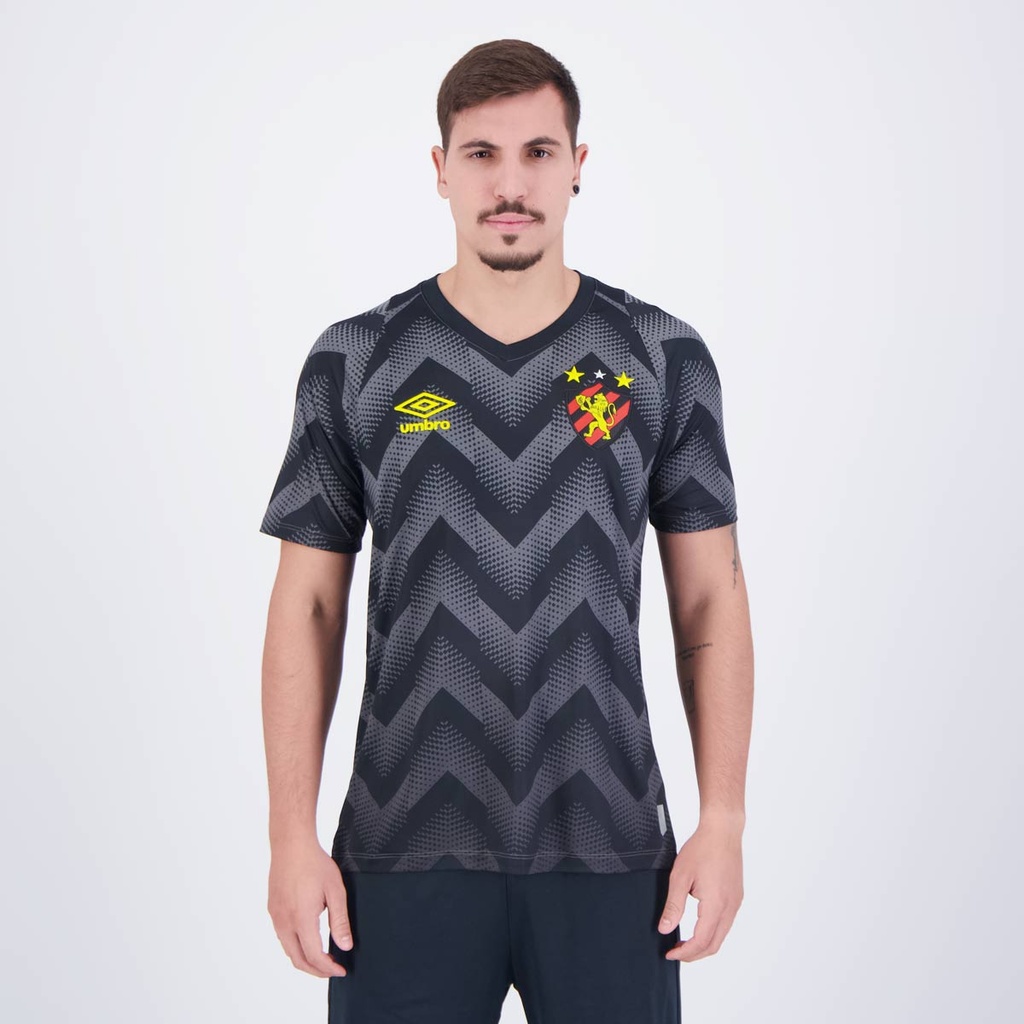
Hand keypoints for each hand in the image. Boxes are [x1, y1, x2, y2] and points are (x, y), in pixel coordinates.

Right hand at [267, 837, 353, 976]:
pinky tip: (308, 940)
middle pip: (298, 959)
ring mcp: (276, 916)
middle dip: (316, 970)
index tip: (341, 970)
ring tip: (323, 958)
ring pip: (288, 950)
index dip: (328, 968)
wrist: (291, 844)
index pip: (314, 956)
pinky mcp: (273, 909)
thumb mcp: (335, 891)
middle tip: (332, 969)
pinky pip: (282, 937)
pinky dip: (295, 946)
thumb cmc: (315, 863)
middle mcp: (284, 922)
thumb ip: (339, 920)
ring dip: (305, 959)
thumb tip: (345, 946)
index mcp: (301, 919)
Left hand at [657, 817, 743, 961]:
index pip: (702, 941)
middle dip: (694, 953)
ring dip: (703, 943)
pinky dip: (711, 931)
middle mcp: (730, 907)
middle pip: (714, 944)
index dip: (685, 953)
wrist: (723, 830)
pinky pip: (725, 923)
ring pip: (721, 935)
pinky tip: (697, 925)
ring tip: (684, 940)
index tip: (670, 954)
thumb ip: (673, 906)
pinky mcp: (736, 896)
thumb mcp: (680, 876)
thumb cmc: (701, 848)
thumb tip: (665, 929)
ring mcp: (736, 902)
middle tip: (675, 951)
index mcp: (716, 904)